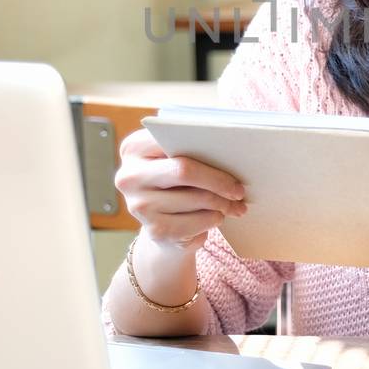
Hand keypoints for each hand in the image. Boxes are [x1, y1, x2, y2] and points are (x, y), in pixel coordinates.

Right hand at [114, 128, 248, 251]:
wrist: (162, 225)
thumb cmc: (176, 184)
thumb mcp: (176, 160)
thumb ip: (191, 149)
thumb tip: (230, 152)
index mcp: (133, 149)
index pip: (170, 138)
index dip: (204, 144)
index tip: (232, 152)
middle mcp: (129, 177)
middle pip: (183, 170)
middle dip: (218, 179)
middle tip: (239, 188)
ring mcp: (140, 206)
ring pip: (196, 198)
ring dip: (222, 202)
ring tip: (235, 203)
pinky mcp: (156, 231)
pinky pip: (199, 222)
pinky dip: (214, 218)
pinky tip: (217, 215)